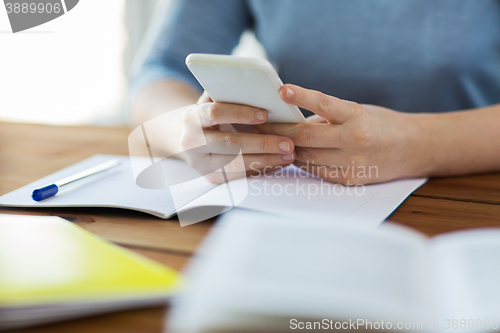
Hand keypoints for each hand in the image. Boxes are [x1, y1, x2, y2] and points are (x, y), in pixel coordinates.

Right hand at [179, 92, 294, 182]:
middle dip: (262, 143)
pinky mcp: (211, 177)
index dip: (240, 113)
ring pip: (237, 164)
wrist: (192, 139)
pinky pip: (240, 176)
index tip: (265, 114)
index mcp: (191, 117)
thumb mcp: (214, 101)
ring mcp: (200, 163)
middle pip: (230, 143)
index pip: (215, 113)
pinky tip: (279, 163)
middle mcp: (191, 142)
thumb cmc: (212, 114)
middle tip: (288, 142)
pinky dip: (261, 169)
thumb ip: (230, 94)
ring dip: (266, 159)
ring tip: (289, 154)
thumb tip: (258, 86)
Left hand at [254, 84, 422, 184]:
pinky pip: (314, 171)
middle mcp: (354, 140)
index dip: (302, 96)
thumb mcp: (357, 111)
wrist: (412, 149)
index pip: (325, 104)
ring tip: (267, 138)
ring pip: (305, 157)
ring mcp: (351, 163)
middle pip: (306, 137)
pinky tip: (290, 154)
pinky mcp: (348, 179)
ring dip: (285, 147)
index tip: (282, 90)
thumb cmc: (380, 124)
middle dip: (279, 130)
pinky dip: (300, 161)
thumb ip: (327, 117)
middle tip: (258, 123)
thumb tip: (294, 122)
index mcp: (357, 117)